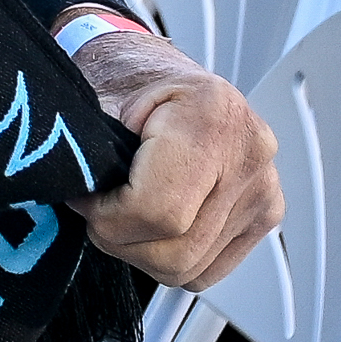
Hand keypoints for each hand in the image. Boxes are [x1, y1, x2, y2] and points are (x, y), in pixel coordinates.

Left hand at [65, 20, 282, 289]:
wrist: (156, 71)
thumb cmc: (125, 80)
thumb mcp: (94, 100)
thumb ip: (87, 152)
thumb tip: (74, 201)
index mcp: (211, 114)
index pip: (158, 211)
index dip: (106, 217)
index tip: (82, 199)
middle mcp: (249, 153)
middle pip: (175, 250)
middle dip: (119, 239)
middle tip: (96, 209)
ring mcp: (264, 188)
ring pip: (190, 268)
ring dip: (141, 252)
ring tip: (121, 211)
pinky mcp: (266, 214)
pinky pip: (208, 269)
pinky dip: (170, 257)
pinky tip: (150, 222)